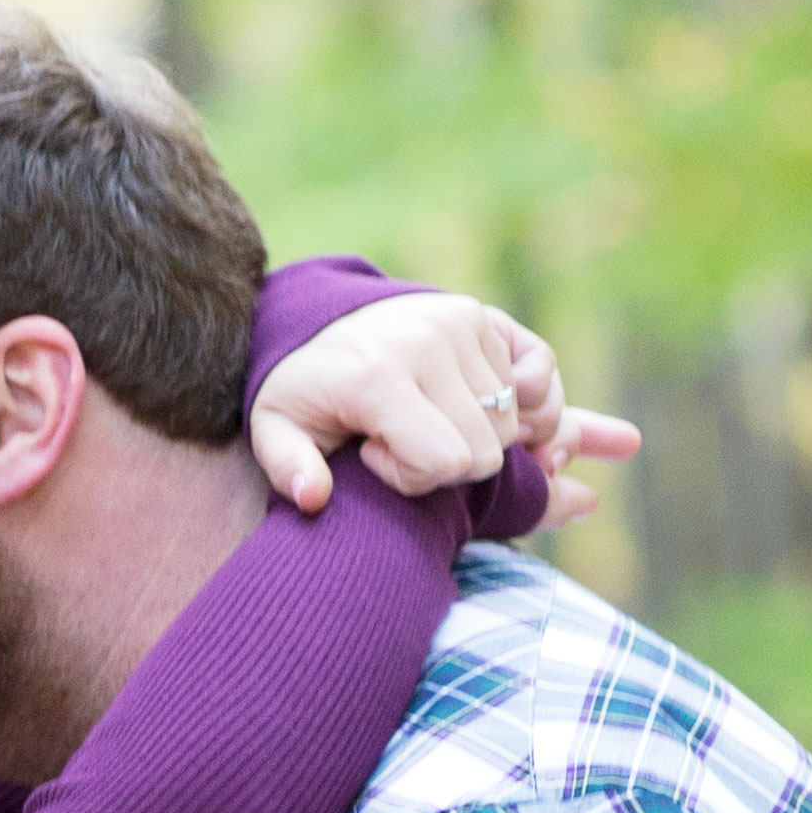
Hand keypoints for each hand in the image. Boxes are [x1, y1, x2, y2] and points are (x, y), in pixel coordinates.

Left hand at [247, 294, 641, 515]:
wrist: (317, 321)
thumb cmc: (303, 390)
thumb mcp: (275, 430)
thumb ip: (288, 468)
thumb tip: (312, 497)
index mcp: (378, 378)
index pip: (451, 461)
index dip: (418, 478)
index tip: (374, 454)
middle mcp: (426, 343)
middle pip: (488, 450)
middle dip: (450, 464)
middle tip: (404, 442)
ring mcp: (458, 323)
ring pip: (513, 421)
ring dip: (480, 434)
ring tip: (431, 421)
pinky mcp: (479, 315)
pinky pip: (535, 377)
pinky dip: (523, 401)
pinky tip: (489, 406)